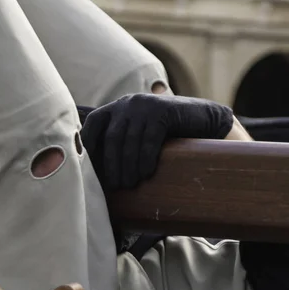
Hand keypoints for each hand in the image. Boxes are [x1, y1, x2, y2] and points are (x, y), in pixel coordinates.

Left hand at [81, 93, 233, 189]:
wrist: (200, 118)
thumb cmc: (166, 133)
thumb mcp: (139, 134)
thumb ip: (121, 144)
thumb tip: (100, 174)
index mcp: (116, 108)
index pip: (92, 125)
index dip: (88, 147)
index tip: (89, 169)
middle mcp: (127, 104)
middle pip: (112, 137)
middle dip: (112, 164)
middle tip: (115, 186)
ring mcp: (145, 105)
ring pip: (130, 140)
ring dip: (128, 166)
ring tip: (130, 184)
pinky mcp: (162, 111)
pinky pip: (149, 139)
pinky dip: (146, 158)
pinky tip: (146, 173)